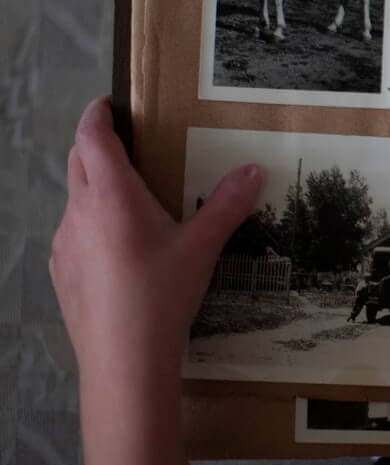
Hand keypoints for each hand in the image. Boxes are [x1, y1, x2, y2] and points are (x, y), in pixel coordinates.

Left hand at [49, 97, 262, 388]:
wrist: (122, 361)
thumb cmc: (161, 294)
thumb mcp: (202, 247)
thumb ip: (228, 204)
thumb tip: (254, 169)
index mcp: (110, 195)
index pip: (91, 136)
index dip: (97, 114)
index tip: (111, 103)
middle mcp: (78, 211)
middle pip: (78, 161)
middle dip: (97, 145)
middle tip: (131, 145)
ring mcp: (63, 244)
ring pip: (75, 200)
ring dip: (96, 189)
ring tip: (134, 203)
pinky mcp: (60, 272)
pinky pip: (74, 234)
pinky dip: (93, 225)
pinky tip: (122, 252)